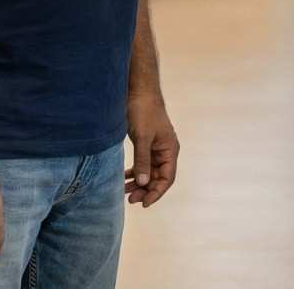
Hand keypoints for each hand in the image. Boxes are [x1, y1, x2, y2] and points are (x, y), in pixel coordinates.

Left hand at [125, 93, 178, 207]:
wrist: (139, 91)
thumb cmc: (144, 111)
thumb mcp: (142, 137)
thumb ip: (143, 160)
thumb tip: (143, 183)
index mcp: (170, 149)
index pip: (167, 178)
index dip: (157, 192)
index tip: (144, 203)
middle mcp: (165, 151)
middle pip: (158, 177)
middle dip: (145, 190)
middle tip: (130, 199)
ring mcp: (155, 148)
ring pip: (149, 172)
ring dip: (138, 183)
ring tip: (125, 192)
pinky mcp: (146, 144)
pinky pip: (142, 164)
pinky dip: (134, 172)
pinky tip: (124, 177)